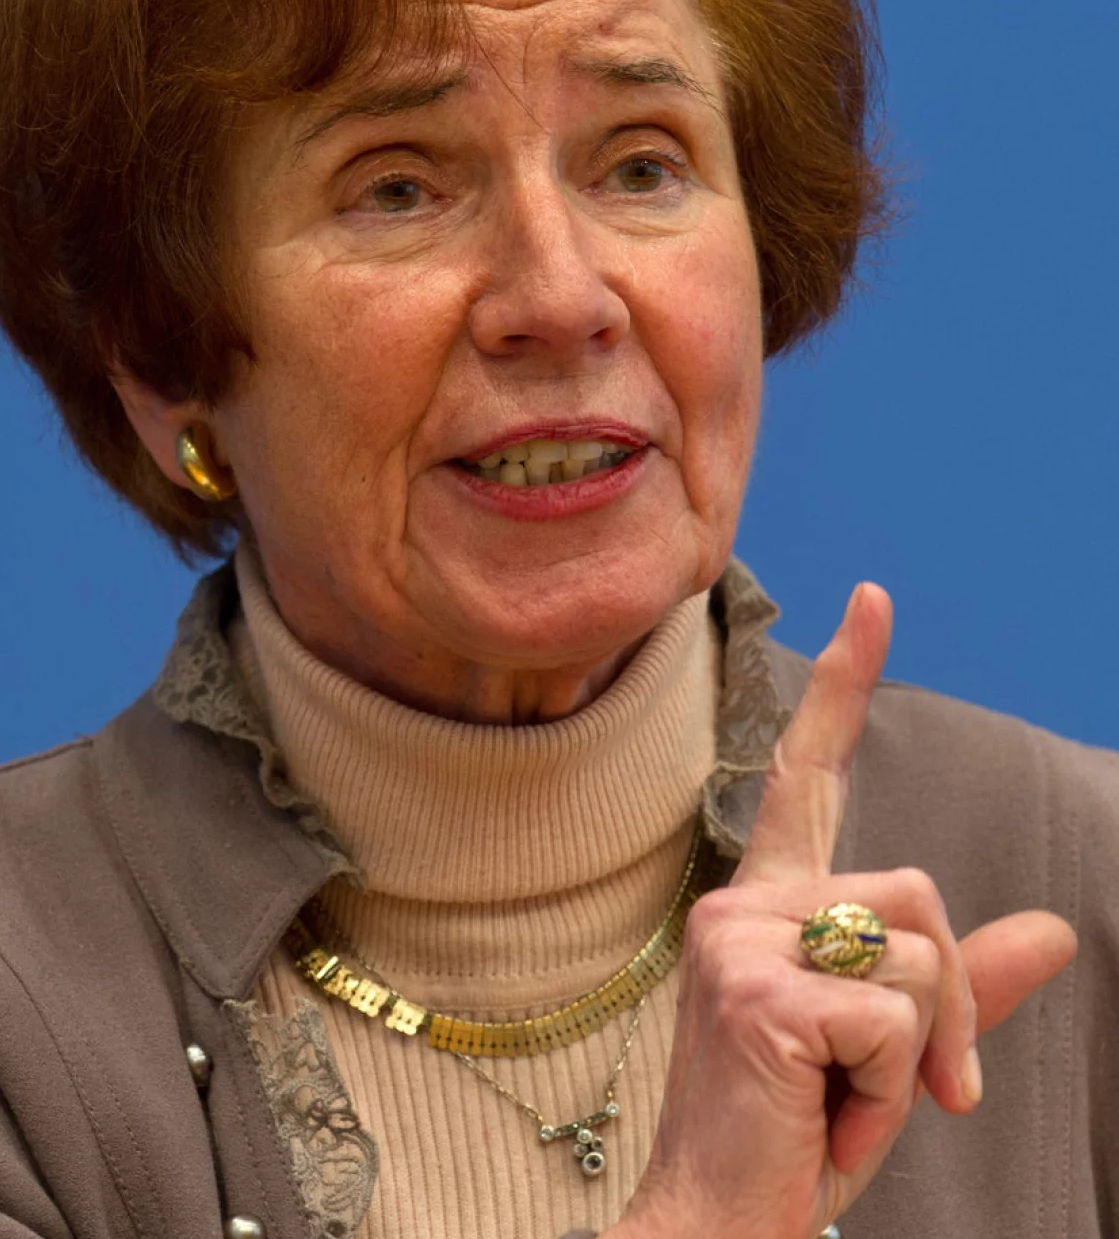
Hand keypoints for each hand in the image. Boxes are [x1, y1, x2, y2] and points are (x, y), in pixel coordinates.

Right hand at [607, 584, 1076, 1238]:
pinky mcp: (764, 989)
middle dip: (948, 1008)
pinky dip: (894, 1091)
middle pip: (920, 894)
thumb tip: (1058, 931)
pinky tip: (824, 1116)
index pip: (809, 775)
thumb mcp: (894, 1056)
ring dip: (921, 1059)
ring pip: (920, 954)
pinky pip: (899, 1015)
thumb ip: (966, 989)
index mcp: (769, 907)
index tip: (872, 601)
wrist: (719, 1223)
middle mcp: (745, 905)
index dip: (843, 685)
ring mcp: (744, 940)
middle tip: (904, 1095)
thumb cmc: (795, 1135)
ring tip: (845, 1104)